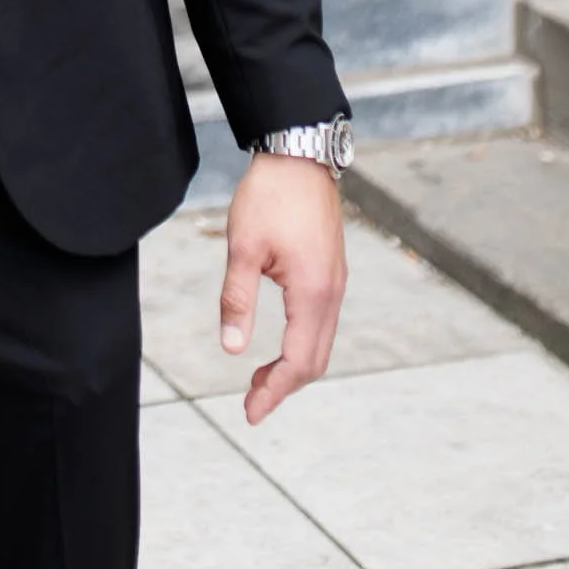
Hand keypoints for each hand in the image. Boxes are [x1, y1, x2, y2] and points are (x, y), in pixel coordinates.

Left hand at [218, 153, 346, 424]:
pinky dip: (302, 343)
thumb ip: (237, 299)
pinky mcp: (331, 271)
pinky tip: (280, 344)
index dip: (274, 391)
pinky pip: (321, 322)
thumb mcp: (243, 247)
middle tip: (251, 402)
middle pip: (315, 360)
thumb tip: (233, 349)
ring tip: (259, 378)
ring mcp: (335, 282)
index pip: (298, 361)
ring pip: (321, 342)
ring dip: (294, 365)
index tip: (250, 412)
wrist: (299, 156)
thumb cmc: (270, 196)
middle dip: (284, 386)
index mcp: (313, 293)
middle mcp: (332, 293)